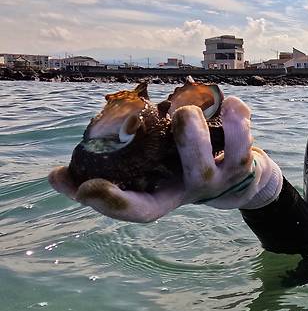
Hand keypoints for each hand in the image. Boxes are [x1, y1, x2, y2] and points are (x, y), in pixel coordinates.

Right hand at [48, 96, 282, 222]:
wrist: (242, 183)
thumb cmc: (182, 170)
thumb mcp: (149, 173)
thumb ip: (113, 167)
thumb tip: (59, 174)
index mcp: (167, 194)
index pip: (139, 208)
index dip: (113, 202)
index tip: (85, 188)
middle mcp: (197, 188)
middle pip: (195, 175)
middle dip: (191, 142)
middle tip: (181, 115)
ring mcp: (225, 177)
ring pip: (232, 157)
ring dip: (225, 127)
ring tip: (203, 104)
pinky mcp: (246, 164)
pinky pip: (246, 139)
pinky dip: (239, 116)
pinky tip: (230, 102)